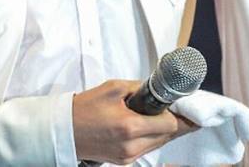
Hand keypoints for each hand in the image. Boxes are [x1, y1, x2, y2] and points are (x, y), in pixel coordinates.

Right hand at [73, 80, 196, 164]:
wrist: (63, 129)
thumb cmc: (85, 108)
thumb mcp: (114, 88)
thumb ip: (141, 88)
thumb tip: (159, 89)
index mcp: (129, 127)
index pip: (170, 125)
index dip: (179, 114)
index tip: (184, 105)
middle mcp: (131, 146)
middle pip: (168, 137)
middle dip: (175, 122)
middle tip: (180, 109)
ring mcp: (127, 157)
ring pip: (159, 144)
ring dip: (165, 131)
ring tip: (166, 115)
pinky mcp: (123, 161)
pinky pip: (147, 149)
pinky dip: (152, 137)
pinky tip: (150, 125)